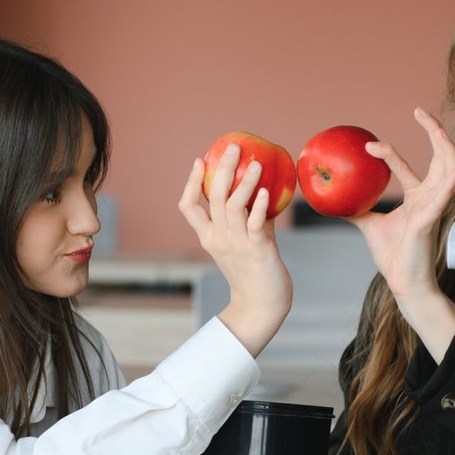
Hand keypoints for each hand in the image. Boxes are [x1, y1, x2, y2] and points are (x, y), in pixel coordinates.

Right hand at [178, 146, 292, 356]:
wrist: (261, 306)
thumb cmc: (253, 274)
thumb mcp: (244, 243)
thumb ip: (250, 220)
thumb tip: (264, 193)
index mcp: (208, 237)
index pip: (188, 207)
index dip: (190, 182)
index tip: (199, 160)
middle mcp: (218, 238)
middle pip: (213, 197)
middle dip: (221, 168)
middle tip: (233, 147)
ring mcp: (236, 244)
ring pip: (233, 206)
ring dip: (244, 182)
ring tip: (256, 163)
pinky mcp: (257, 250)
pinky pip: (256, 223)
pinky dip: (259, 205)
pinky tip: (266, 190)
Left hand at [347, 109, 454, 358]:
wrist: (403, 282)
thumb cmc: (392, 255)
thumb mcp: (367, 224)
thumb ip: (354, 209)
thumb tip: (329, 197)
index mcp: (416, 197)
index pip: (406, 165)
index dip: (390, 151)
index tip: (369, 143)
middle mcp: (429, 197)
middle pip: (439, 156)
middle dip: (434, 130)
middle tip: (420, 111)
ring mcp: (434, 206)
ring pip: (449, 169)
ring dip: (444, 147)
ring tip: (435, 128)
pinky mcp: (433, 219)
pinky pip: (444, 197)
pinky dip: (449, 182)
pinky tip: (450, 171)